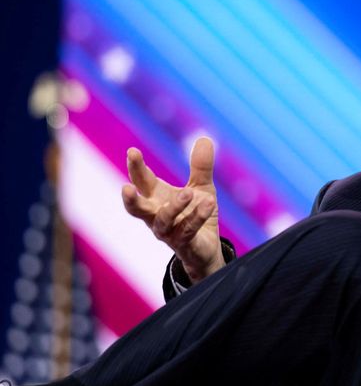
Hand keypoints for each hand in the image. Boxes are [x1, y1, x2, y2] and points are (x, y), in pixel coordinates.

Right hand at [121, 137, 224, 282]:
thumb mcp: (201, 187)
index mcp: (157, 198)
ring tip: (187, 192)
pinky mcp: (184, 244)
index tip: (132, 151)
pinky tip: (208, 203)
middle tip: (126, 187)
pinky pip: (188, 230)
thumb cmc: (196, 214)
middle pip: (137, 208)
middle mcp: (157, 215)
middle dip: (131, 198)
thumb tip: (205, 137)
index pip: (142, 181)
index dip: (135, 167)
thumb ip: (201, 166)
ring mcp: (169, 232)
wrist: (206, 247)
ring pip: (163, 221)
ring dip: (173, 206)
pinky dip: (197, 216)